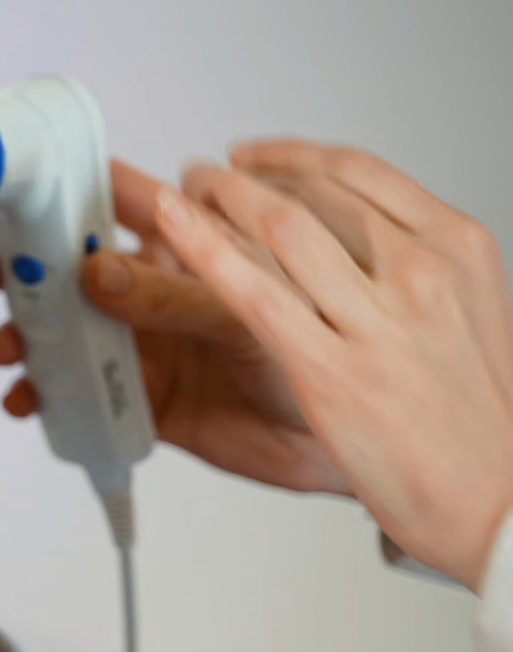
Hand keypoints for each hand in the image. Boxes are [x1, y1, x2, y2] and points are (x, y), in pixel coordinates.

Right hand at [0, 159, 352, 496]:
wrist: (360, 445)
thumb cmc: (337, 356)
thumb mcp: (253, 311)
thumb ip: (175, 292)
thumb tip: (96, 267)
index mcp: (187, 244)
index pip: (111, 202)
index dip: (60, 192)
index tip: (9, 193)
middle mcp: (154, 289)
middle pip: (66, 265)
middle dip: (16, 269)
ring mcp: (140, 344)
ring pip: (61, 330)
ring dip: (23, 335)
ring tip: (8, 350)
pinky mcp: (135, 400)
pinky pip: (74, 395)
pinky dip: (42, 397)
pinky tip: (29, 400)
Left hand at [163, 142, 512, 589]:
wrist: (497, 495)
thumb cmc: (475, 416)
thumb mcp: (468, 311)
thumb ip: (414, 266)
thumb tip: (361, 235)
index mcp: (456, 246)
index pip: (360, 173)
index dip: (291, 157)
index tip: (254, 156)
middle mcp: (420, 272)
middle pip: (311, 195)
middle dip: (242, 179)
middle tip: (202, 176)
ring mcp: (376, 320)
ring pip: (278, 230)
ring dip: (216, 202)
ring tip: (178, 197)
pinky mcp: (329, 370)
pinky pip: (253, 294)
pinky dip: (202, 250)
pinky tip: (171, 228)